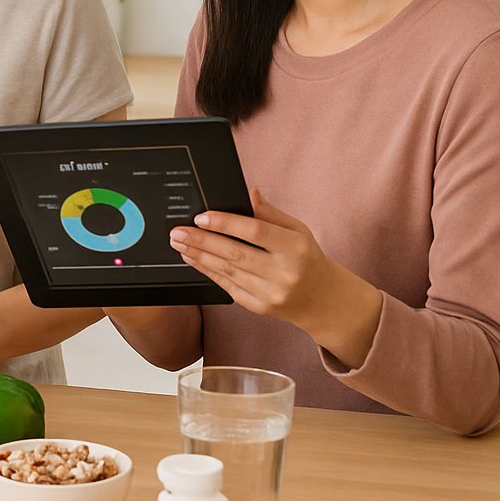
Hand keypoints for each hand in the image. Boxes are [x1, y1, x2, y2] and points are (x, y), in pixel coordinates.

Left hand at [172, 188, 380, 364]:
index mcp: (295, 248)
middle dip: (202, 241)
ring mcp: (271, 293)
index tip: (201, 217)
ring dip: (199, 256)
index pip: (255, 232)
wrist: (322, 299)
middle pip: (235, 254)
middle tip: (178, 231)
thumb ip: (271, 213)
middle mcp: (284, 273)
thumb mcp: (297, 229)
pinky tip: (193, 259)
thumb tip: (250, 192)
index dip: (225, 223)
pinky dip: (207, 272)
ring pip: (227, 272)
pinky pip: (228, 287)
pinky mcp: (260, 308)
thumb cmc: (306, 258)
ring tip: (180, 243)